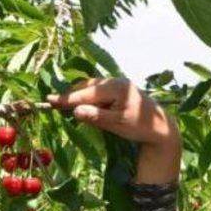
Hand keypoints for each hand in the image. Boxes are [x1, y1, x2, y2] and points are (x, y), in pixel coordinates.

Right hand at [46, 77, 179, 149]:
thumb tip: (76, 111)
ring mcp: (119, 84)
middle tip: (54, 103)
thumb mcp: (118, 124)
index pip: (86, 93)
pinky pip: (100, 91)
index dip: (67, 98)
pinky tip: (85, 106)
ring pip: (93, 88)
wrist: (161, 128)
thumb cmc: (140, 127)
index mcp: (116, 88)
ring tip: (66, 106)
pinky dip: (90, 97)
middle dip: (72, 95)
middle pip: (87, 87)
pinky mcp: (120, 90)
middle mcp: (117, 81)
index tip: (49, 100)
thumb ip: (96, 117)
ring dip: (80, 96)